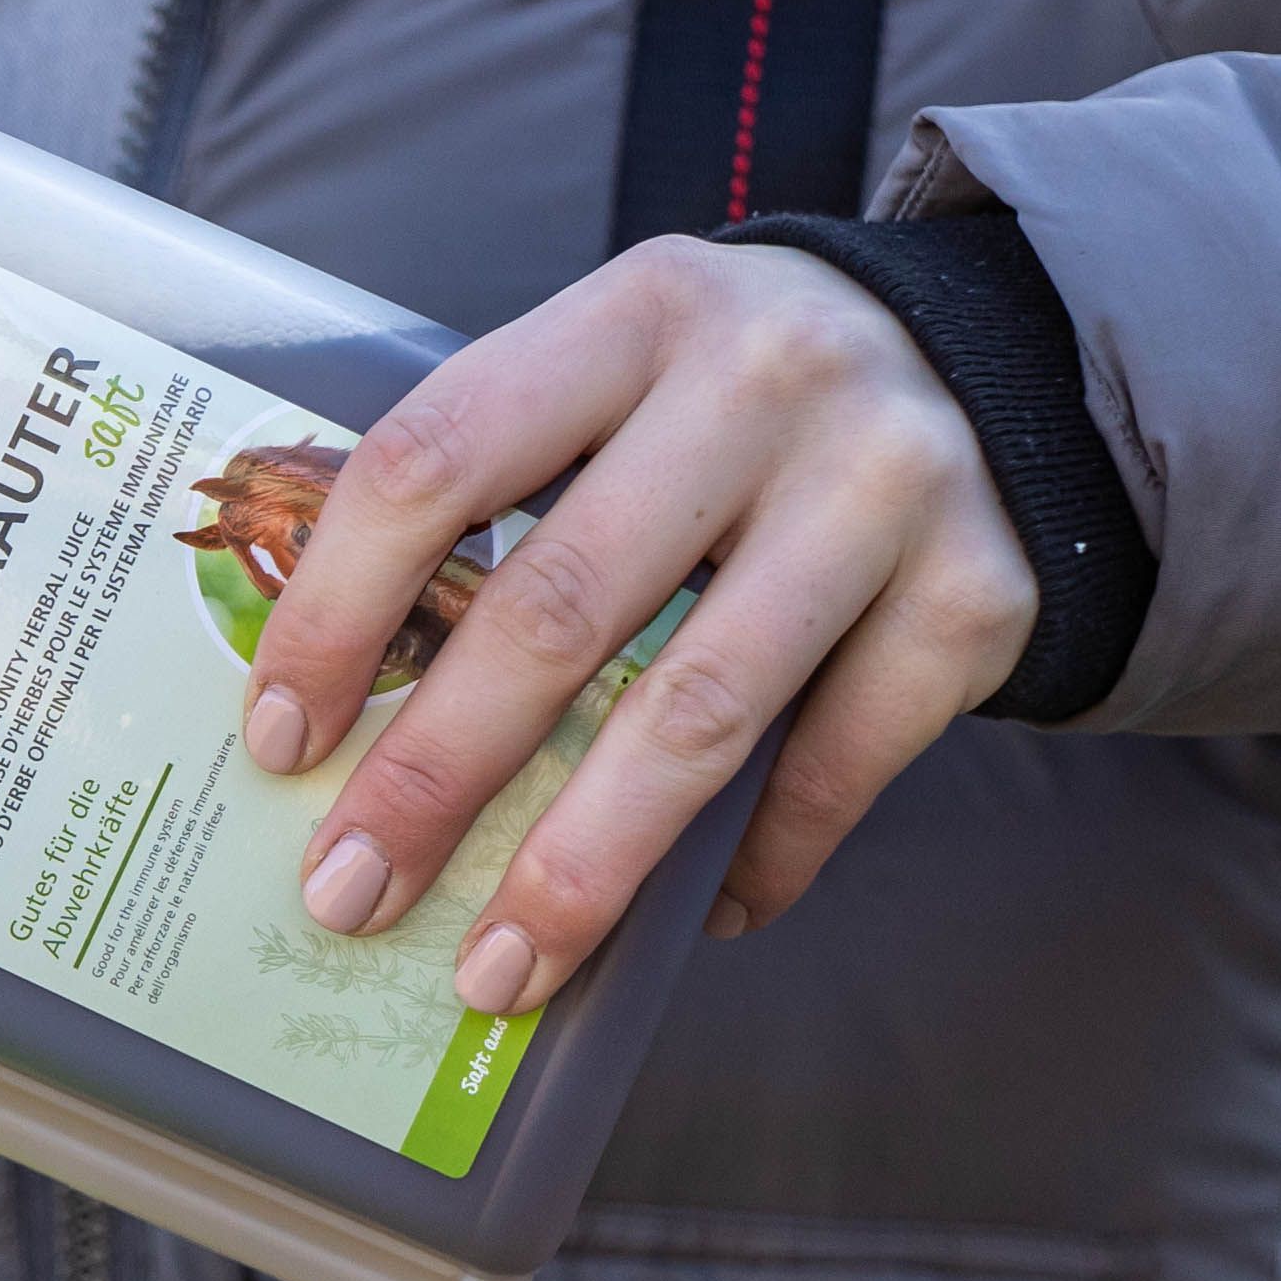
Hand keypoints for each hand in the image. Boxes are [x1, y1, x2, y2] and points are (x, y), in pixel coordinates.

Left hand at [238, 237, 1035, 1010]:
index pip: (441, 456)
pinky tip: (684, 918)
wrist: (998, 369)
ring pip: (697, 713)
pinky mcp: (977, 595)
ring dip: (582, 866)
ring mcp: (884, 487)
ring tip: (502, 968)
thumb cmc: (740, 406)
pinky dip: (750, 863)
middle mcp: (763, 383)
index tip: (281, 738)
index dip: (341, 609)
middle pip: (560, 606)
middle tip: (349, 892)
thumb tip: (352, 718)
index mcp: (635, 312)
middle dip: (437, 774)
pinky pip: (836, 769)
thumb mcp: (627, 380)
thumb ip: (513, 496)